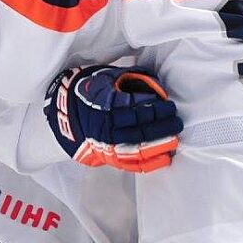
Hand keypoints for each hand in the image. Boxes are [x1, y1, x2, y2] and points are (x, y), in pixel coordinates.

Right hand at [45, 65, 183, 172]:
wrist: (64, 116)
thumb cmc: (90, 92)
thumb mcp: (106, 78)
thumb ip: (131, 78)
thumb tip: (156, 82)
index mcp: (103, 105)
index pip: (132, 107)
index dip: (152, 106)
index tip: (168, 104)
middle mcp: (105, 126)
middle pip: (138, 128)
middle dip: (161, 126)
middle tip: (178, 121)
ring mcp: (106, 144)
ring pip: (136, 148)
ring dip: (158, 144)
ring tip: (175, 139)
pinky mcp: (109, 157)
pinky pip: (130, 164)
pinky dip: (149, 162)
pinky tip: (166, 158)